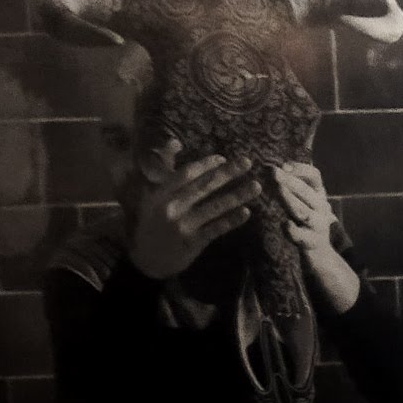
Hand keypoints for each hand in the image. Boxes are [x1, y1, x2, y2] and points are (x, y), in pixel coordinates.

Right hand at [126, 146, 256, 282]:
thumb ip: (164, 169)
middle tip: (247, 163)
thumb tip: (176, 142)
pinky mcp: (193, 243)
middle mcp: (171, 208)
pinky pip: (216, 229)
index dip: (206, 164)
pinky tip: (246, 212)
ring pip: (214, 207)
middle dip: (227, 173)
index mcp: (160, 194)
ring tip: (256, 186)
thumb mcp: (151, 195)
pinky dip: (231, 220)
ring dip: (237, 196)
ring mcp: (183, 226)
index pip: (186, 174)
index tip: (223, 158)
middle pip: (204, 187)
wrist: (146, 260)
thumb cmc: (152, 223)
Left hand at [274, 158, 358, 313]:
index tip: (284, 165)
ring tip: (278, 190)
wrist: (321, 255)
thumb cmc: (308, 222)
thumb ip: (298, 180)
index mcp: (319, 195)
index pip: (314, 176)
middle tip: (273, 172)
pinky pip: (301, 237)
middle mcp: (321, 208)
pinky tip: (285, 225)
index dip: (301, 169)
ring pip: (303, 212)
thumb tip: (292, 152)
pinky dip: (293, 231)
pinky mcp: (311, 243)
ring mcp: (317, 226)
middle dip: (290, 181)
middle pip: (307, 192)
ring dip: (290, 200)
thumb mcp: (306, 200)